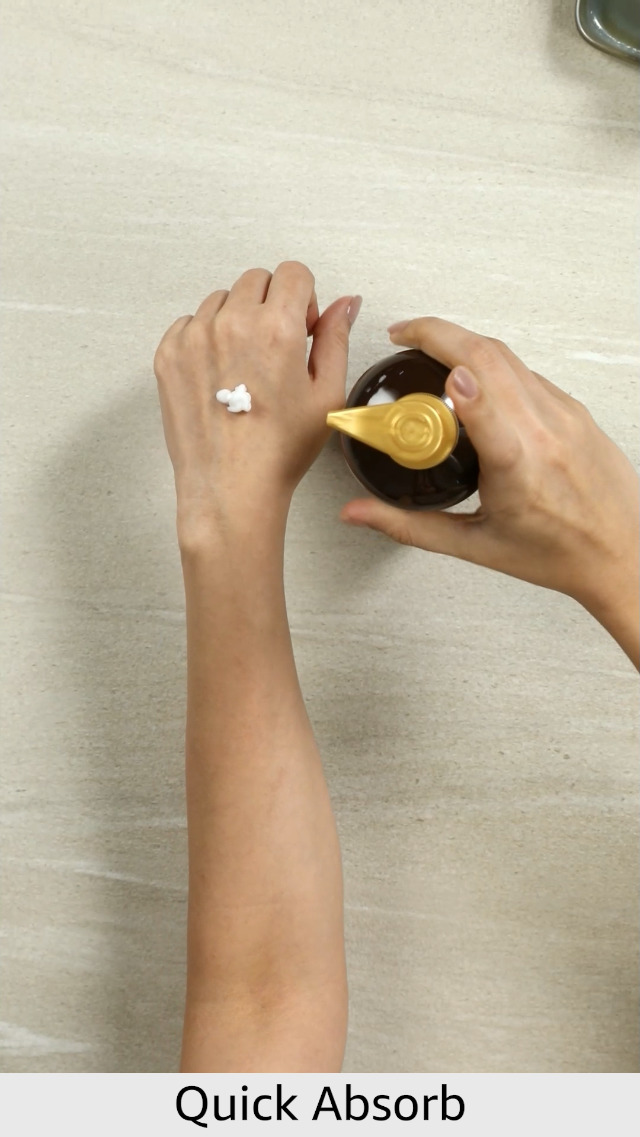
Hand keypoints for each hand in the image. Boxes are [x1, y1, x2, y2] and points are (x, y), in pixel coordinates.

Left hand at [154, 261, 361, 543]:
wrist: (230, 487)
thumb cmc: (279, 452)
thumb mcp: (327, 394)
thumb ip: (335, 338)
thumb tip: (343, 304)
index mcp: (276, 328)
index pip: (292, 272)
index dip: (303, 299)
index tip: (301, 328)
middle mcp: (232, 323)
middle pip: (256, 280)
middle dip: (271, 305)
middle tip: (275, 350)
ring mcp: (194, 337)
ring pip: (221, 300)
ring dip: (236, 320)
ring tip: (244, 368)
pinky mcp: (169, 354)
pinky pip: (190, 323)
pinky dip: (206, 339)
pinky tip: (220, 378)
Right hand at [341, 317, 638, 661]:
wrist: (623, 554)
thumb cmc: (558, 554)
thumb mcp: (475, 545)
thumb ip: (409, 524)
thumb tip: (359, 511)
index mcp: (518, 464)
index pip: (481, 394)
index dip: (444, 358)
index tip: (409, 341)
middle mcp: (546, 430)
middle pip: (490, 355)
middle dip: (440, 331)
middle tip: (405, 334)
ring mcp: (565, 414)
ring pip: (510, 357)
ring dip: (466, 342)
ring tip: (432, 348)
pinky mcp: (576, 410)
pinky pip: (528, 374)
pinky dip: (494, 364)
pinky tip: (474, 379)